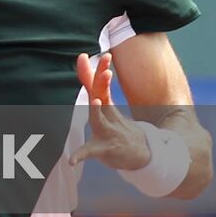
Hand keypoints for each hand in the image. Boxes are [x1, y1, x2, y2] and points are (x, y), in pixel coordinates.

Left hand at [68, 52, 152, 169]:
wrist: (144, 154)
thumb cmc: (118, 127)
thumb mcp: (108, 107)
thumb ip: (94, 86)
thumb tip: (83, 61)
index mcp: (105, 106)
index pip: (98, 85)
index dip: (92, 71)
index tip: (83, 56)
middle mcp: (107, 116)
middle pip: (102, 96)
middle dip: (102, 83)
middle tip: (107, 70)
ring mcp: (107, 132)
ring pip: (99, 120)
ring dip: (97, 111)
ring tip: (95, 101)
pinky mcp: (105, 149)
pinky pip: (90, 152)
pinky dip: (80, 155)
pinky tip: (71, 160)